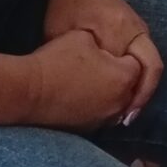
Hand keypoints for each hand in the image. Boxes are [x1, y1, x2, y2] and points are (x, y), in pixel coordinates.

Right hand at [25, 28, 146, 129]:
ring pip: (118, 104)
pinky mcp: (88, 129)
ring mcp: (104, 119)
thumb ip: (103, 42)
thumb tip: (104, 50)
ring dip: (110, 93)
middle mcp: (120, 102)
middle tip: (101, 65)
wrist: (28, 91)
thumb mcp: (83, 37)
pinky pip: (101, 115)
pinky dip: (96, 106)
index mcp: (123, 77)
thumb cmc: (56, 60)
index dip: (123, 56)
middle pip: (130, 87)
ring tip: (91, 81)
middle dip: (121, 76)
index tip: (109, 51)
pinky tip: (81, 95)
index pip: (138, 65)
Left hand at [43, 0, 162, 114]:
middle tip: (128, 119)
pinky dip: (139, 78)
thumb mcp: (62, 35)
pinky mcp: (138, 30)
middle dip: (143, 96)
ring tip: (127, 112)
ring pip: (152, 65)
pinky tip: (125, 93)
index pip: (137, 67)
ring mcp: (141, 28)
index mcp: (119, 29)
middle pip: (153, 68)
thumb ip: (73, 61)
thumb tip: (80, 92)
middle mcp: (137, 29)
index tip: (121, 116)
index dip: (133, 94)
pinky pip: (146, 58)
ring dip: (142, 89)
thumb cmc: (66, 7)